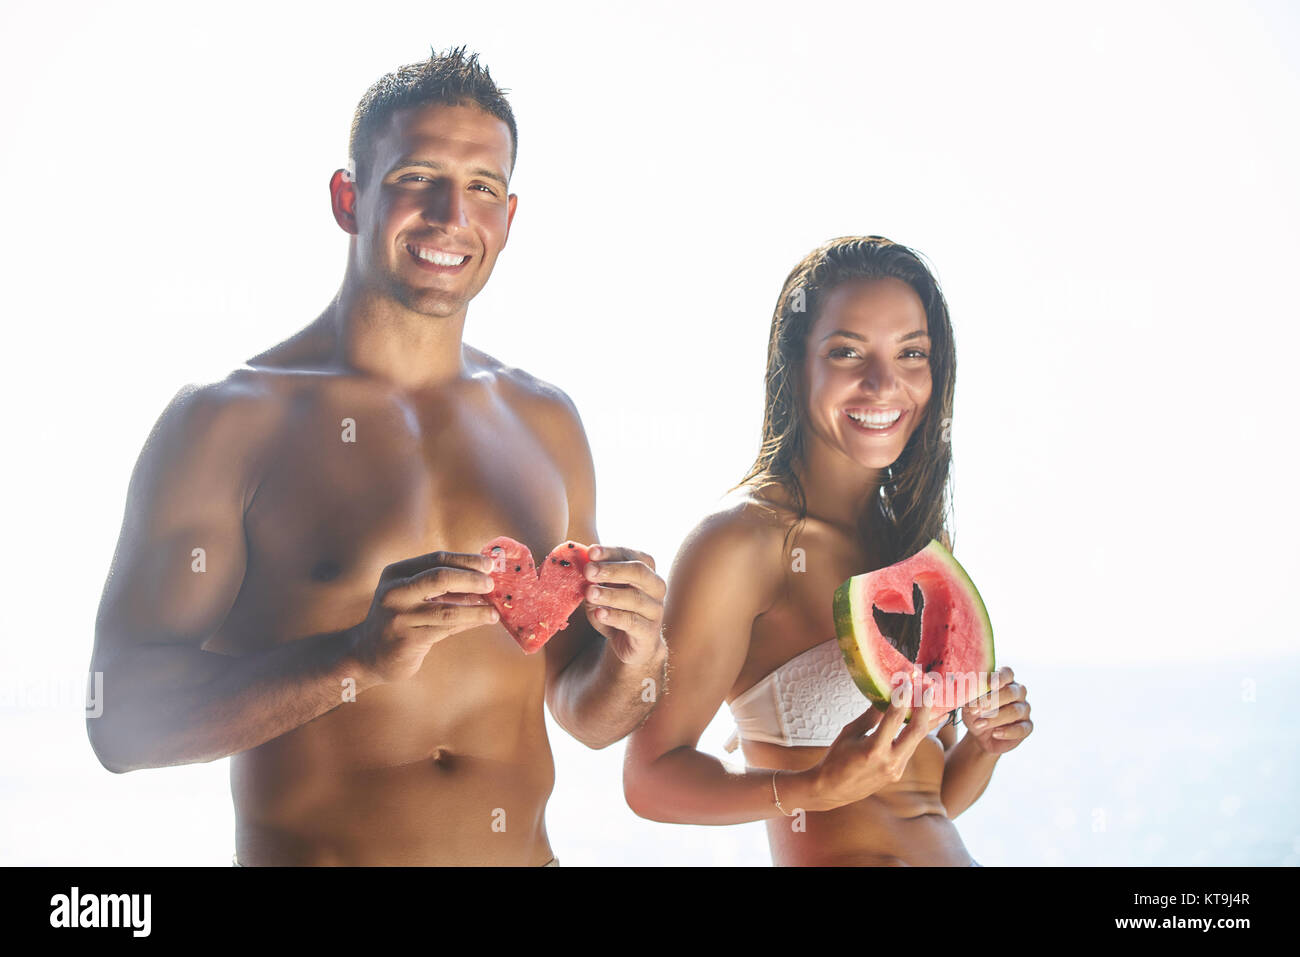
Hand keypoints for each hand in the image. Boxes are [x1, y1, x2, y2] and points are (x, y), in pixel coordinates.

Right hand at [348, 550, 498, 683]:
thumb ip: (442, 587)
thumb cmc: (401, 619)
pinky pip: (445, 629)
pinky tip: (481, 622)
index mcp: (396, 573)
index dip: (466, 560)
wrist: (368, 654)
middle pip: (440, 578)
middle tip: (491, 584)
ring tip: (493, 611)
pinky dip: (467, 623)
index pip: (437, 559)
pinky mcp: (407, 640)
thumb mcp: (413, 595)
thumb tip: (484, 579)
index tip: (489, 564)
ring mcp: (400, 617)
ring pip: (447, 609)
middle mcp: (395, 591)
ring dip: (476, 609)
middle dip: (471, 579)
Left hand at [581, 545, 665, 664]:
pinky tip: (599, 613)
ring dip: (610, 594)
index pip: (631, 555)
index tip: (591, 552)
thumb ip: (593, 580)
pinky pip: (633, 622)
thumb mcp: (602, 592)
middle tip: (588, 571)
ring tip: (590, 593)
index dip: (611, 552)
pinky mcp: (649, 633)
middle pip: (638, 572)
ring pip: (635, 598)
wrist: (632, 645)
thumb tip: (580, 565)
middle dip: (612, 570)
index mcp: (646, 571)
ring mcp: (654, 611)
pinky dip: (614, 616)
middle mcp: (655, 588)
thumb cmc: (616, 611)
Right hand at [808, 679, 948, 810]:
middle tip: (930, 688)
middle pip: (917, 731)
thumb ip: (871, 716)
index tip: (908, 681)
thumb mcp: (850, 733)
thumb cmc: (836, 759)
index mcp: (874, 750)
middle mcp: (889, 762)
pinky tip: (921, 719)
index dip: (903, 697)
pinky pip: (910, 748)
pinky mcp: (897, 773)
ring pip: (917, 740)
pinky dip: (916, 732)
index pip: (894, 718)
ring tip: (934, 701)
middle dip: (926, 708)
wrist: (832, 790)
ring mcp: (896, 770)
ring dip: (926, 719)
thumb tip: (885, 696)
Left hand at [961, 666, 1032, 754]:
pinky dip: (1007, 732)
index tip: (989, 684)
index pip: (1007, 673)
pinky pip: (1021, 728)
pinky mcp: (1027, 726)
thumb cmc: (975, 714)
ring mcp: (1024, 710)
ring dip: (995, 718)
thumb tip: (966, 690)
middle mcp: (1017, 693)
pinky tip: (995, 733)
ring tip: (978, 724)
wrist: (980, 736)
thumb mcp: (969, 704)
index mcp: (1004, 681)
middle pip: (1011, 692)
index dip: (999, 677)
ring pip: (1015, 711)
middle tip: (976, 709)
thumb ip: (970, 696)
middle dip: (993, 701)